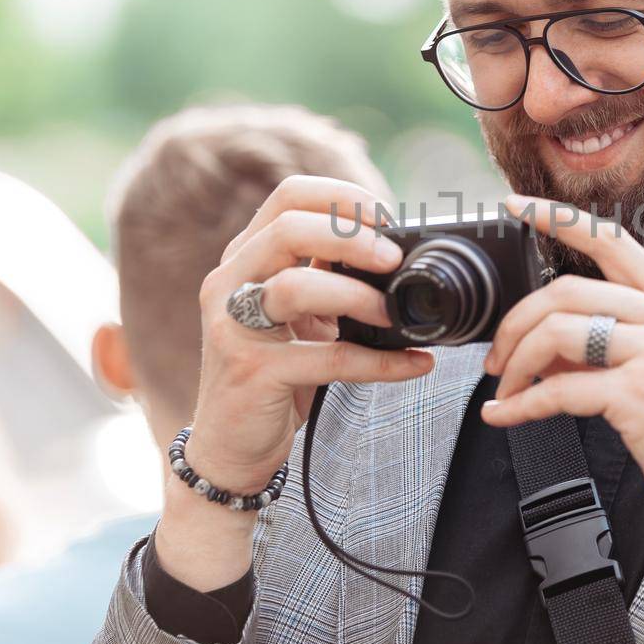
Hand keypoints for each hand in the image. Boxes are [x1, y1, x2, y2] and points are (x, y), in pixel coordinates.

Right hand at [154, 175, 435, 591]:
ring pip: (295, 289)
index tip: (385, 218)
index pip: (287, 197)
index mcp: (244, 257)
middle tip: (394, 258)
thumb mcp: (298, 316)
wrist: (230, 446)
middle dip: (351, 238)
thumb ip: (328, 277)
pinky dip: (378, 361)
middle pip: (288, 230)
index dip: (341, 198)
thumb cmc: (272, 373)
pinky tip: (414, 364)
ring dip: (357, 296)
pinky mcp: (251, 372)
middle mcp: (229, 283)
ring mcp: (233, 327)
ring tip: (396, 313)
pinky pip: (325, 358)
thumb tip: (392, 253)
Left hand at [480, 194, 643, 553]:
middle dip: (516, 323)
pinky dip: (521, 405)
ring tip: (506, 391)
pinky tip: (506, 416)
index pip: (612, 240)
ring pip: (556, 333)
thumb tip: (545, 341)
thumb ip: (618, 342)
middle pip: (566, 291)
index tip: (517, 207)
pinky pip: (557, 389)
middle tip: (497, 358)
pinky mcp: (639, 395)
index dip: (559, 219)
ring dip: (516, 364)